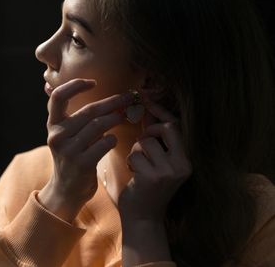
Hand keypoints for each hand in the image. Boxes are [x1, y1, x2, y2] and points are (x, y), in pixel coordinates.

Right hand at [38, 79, 133, 221]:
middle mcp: (57, 136)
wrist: (66, 190)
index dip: (75, 85)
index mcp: (52, 125)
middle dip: (111, 102)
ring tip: (123, 117)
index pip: (58, 96)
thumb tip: (101, 93)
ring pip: (98, 125)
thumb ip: (75, 116)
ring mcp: (69, 150)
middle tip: (127, 98)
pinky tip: (113, 140)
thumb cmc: (71, 156)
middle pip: (88, 111)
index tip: (93, 83)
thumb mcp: (65, 135)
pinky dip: (112, 139)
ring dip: (115, 119)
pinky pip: (104, 144)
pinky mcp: (82, 164)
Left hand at [118, 100, 190, 220]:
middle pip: (165, 128)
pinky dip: (131, 161)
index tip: (146, 99)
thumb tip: (148, 110)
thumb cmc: (146, 187)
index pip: (177, 126)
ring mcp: (169, 171)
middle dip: (148, 131)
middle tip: (141, 142)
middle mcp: (183, 164)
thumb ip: (155, 138)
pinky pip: (135, 155)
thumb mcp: (156, 161)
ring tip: (138, 166)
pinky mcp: (153, 177)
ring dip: (136, 150)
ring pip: (145, 141)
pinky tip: (134, 175)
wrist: (142, 218)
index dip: (161, 111)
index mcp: (186, 159)